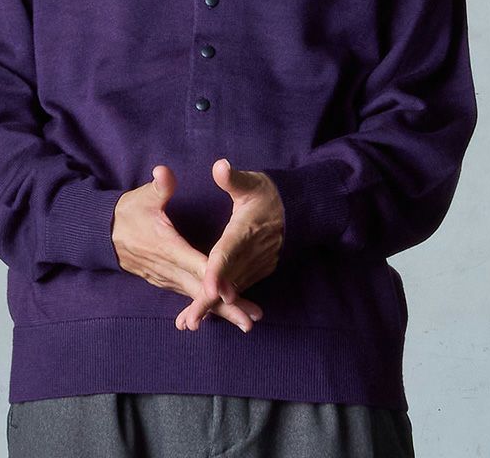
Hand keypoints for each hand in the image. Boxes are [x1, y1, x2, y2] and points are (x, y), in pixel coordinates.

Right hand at [111, 164, 263, 332]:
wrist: (104, 234)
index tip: (234, 290)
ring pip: (197, 297)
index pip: (195, 265)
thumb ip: (159, 187)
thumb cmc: (128, 213)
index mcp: (167, 247)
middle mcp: (168, 268)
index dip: (214, 278)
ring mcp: (167, 278)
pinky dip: (207, 307)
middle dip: (226, 306)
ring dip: (221, 310)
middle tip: (251, 321)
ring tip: (246, 322)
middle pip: (201, 291)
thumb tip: (163, 171)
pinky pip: (189, 296)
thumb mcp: (143, 197)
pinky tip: (224, 315)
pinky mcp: (167, 280)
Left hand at [174, 158, 283, 332]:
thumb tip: (219, 166)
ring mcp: (258, 264)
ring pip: (233, 289)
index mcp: (245, 230)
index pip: (228, 253)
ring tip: (189, 322)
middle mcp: (252, 252)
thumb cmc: (269, 194)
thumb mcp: (252, 182)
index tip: (208, 289)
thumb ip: (233, 178)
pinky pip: (239, 288)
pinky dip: (224, 302)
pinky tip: (206, 313)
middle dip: (208, 301)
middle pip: (227, 280)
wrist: (300, 210)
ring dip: (213, 307)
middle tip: (189, 321)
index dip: (218, 271)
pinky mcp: (260, 270)